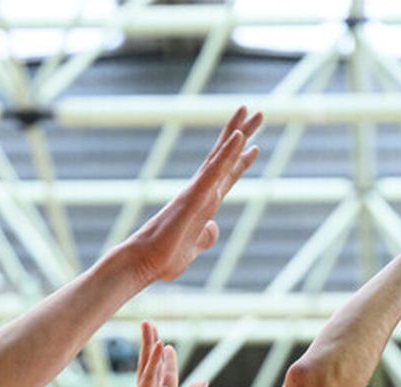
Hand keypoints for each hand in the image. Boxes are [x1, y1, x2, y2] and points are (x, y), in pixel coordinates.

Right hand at [121, 107, 262, 283]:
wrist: (144, 263)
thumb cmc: (163, 258)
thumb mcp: (194, 248)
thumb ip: (206, 236)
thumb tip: (214, 227)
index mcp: (203, 204)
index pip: (226, 176)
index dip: (240, 160)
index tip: (254, 146)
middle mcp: (201, 191)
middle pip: (225, 157)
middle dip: (241, 133)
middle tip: (257, 112)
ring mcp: (197, 191)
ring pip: (221, 155)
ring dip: (237, 132)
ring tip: (251, 110)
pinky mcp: (194, 196)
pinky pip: (214, 170)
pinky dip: (227, 153)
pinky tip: (239, 137)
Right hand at [126, 322, 202, 386]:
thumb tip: (201, 380)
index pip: (166, 375)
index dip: (167, 360)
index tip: (167, 346)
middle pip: (152, 365)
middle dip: (151, 344)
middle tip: (150, 324)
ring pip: (146, 367)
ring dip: (147, 346)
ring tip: (148, 326)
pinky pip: (146, 378)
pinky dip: (151, 363)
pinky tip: (156, 347)